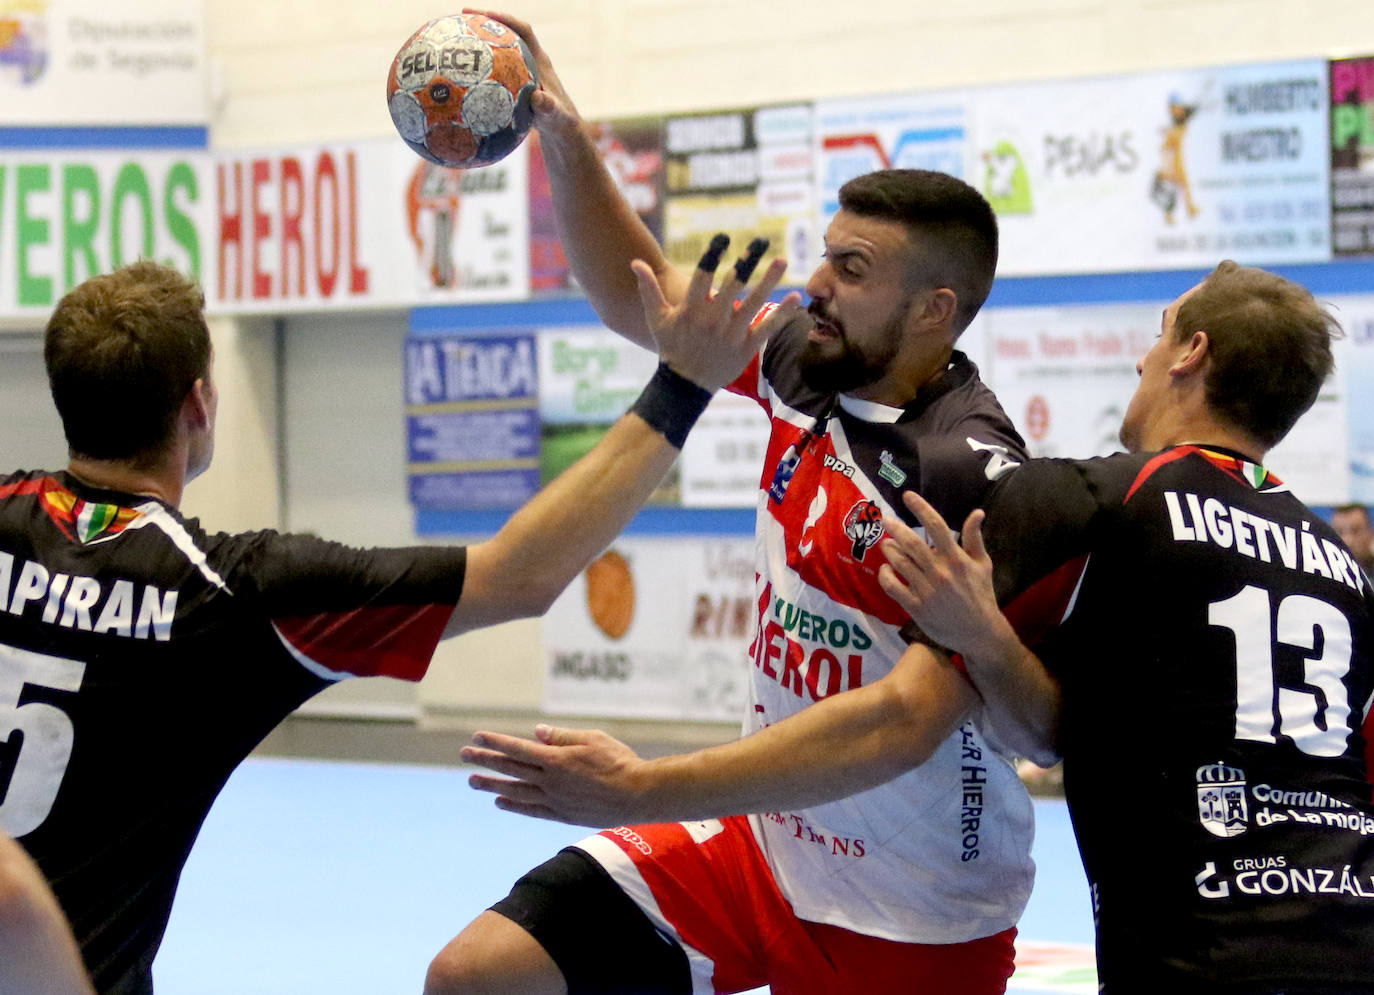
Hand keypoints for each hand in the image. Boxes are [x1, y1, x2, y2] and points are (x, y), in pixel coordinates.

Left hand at [461, 724, 649, 826]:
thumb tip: (537, 733)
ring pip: (516, 791)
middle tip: (464, 756)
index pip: (517, 748)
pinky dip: (514, 805)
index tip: (477, 737)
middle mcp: (550, 781)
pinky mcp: (562, 814)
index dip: (495, 742)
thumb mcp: (592, 739)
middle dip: (485, 761)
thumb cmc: (619, 761)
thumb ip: (562, 736)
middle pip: (511, 769)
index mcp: (556, 759)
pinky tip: (501, 801)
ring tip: (472, 782)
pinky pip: (531, 810)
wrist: (637, 795)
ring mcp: (554, 800)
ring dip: (492, 785)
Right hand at [463, 9, 581, 141]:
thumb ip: (548, 107)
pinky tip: (455, 77)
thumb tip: (537, 99)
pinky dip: (474, 71)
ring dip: (476, 43)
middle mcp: (527, 60)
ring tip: (453, 37)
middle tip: (462, 15)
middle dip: (485, 22)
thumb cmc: (559, 120)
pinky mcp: (510, 82)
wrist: (559, 127)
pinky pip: (489, 71)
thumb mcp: (555, 115)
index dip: (507, 20)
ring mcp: (517, 70)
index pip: (524, 31)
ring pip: (495, 51)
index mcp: (539, 60)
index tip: (488, 15)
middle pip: (505, 33)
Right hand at [632, 235, 801, 390]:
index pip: (702, 277)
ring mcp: (731, 334)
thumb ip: (649, 289)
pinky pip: (767, 328)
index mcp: (691, 311)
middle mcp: (712, 321)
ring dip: (769, 280)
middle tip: (761, 241)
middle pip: (732, 286)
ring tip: (782, 260)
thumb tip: (635, 262)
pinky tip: (795, 297)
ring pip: (753, 303)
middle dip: (746, 261)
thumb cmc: (670, 347)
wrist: (685, 385)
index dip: (713, 256)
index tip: (723, 238)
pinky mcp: (746, 347)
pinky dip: (782, 314)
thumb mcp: (657, 319)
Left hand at [877, 490, 1012, 661]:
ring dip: (889, 550)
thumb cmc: (981, 595)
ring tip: (886, 543)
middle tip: (885, 519)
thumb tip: (977, 512)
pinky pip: (893, 587)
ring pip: (900, 563)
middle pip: (911, 543)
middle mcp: (940, 572)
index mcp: (957, 559)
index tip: (907, 496)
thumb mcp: (983, 565)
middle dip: (895, 527)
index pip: (936, 526)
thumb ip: (975, 538)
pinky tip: (886, 569)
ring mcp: (926, 590)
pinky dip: (885, 575)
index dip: (920, 508)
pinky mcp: (916, 607)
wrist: (979, 633)